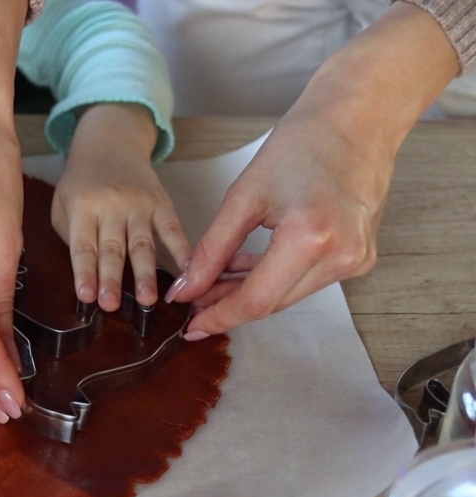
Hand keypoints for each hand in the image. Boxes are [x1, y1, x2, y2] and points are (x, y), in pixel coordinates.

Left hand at [54, 104, 187, 309]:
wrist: (110, 143)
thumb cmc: (81, 184)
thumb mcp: (62, 205)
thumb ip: (70, 237)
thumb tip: (87, 275)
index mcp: (82, 208)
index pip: (83, 247)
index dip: (84, 273)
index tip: (87, 296)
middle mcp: (111, 207)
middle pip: (112, 249)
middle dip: (112, 279)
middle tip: (112, 305)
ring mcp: (139, 205)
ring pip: (142, 244)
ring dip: (145, 274)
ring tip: (148, 300)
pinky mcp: (161, 203)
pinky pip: (172, 229)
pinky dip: (181, 249)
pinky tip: (187, 269)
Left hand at [168, 1, 459, 337]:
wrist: (358, 118)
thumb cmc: (301, 145)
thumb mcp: (243, 197)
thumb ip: (211, 250)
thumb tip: (186, 291)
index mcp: (310, 239)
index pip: (256, 301)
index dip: (219, 317)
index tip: (190, 327)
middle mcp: (341, 256)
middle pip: (273, 302)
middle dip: (229, 304)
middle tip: (194, 300)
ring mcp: (356, 259)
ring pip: (289, 295)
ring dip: (250, 291)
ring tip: (214, 281)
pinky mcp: (361, 256)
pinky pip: (308, 280)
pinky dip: (276, 277)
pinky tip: (248, 267)